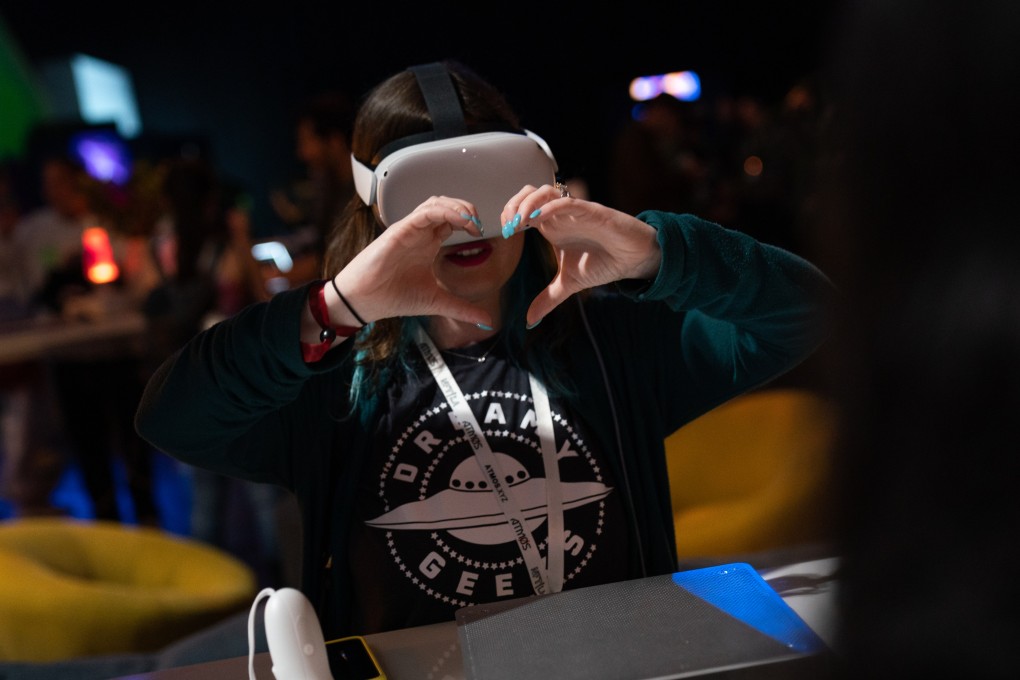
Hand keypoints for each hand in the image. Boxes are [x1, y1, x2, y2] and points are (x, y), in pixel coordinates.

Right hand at [330, 196, 488, 325]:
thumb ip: (462, 309)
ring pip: (435, 203)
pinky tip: (459, 221)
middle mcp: (420, 233)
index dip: (469, 221)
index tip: (481, 234)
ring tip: (471, 221)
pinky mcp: (399, 231)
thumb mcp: (437, 302)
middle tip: (478, 225)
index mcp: (428, 244)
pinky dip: (443, 212)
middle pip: (446, 205)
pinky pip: (423, 213)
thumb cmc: (393, 297)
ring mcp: (409, 230)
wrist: (364, 302)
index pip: (452, 220)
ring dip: (457, 207)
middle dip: (466, 209)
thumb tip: (487, 322)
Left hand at [501, 184, 661, 324]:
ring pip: (546, 191)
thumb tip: (530, 321)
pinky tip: (538, 218)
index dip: (509, 215)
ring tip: (518, 222)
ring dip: (527, 203)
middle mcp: (560, 214)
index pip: (523, 208)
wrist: (633, 259)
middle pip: (529, 193)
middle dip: (513, 204)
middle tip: (508, 227)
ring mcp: (575, 211)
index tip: (505, 234)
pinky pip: (568, 202)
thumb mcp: (568, 284)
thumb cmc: (603, 262)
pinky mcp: (592, 212)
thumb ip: (547, 299)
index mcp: (551, 226)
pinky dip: (550, 206)